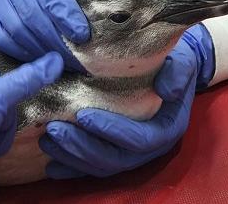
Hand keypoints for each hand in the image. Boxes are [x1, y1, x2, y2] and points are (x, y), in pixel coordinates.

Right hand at [0, 0, 88, 70]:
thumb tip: (96, 17)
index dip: (65, 14)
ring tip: (59, 61)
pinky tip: (36, 57)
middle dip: (55, 39)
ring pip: (14, 27)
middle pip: (30, 12)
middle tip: (75, 57)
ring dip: (39, 49)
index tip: (82, 34)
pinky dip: (20, 51)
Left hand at [40, 24, 214, 177]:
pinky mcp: (113, 152)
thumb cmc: (172, 63)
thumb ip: (177, 73)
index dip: (111, 131)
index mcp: (166, 129)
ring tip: (46, 139)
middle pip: (114, 159)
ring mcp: (130, 153)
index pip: (139, 139)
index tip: (83, 115)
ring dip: (71, 156)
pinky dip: (70, 166)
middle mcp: (148, 148)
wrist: (170, 69)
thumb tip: (168, 90)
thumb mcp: (181, 61)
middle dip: (82, 147)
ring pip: (99, 166)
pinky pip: (91, 167)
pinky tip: (49, 164)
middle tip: (54, 129)